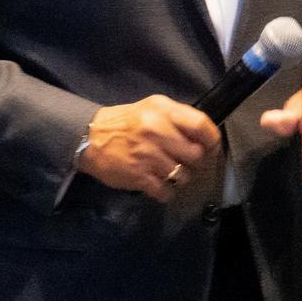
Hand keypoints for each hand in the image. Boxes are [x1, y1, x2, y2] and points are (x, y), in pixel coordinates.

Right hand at [78, 96, 219, 200]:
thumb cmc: (126, 122)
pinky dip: (166, 192)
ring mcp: (148, 155)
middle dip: (194, 162)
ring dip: (180, 178)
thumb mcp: (152, 108)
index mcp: (164, 111)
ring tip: (169, 172)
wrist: (89, 138)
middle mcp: (158, 131)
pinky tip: (159, 185)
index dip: (212, 140)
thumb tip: (204, 135)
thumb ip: (177, 117)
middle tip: (186, 162)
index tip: (211, 148)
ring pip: (183, 175)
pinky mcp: (139, 176)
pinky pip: (166, 191)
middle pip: (196, 154)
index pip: (201, 125)